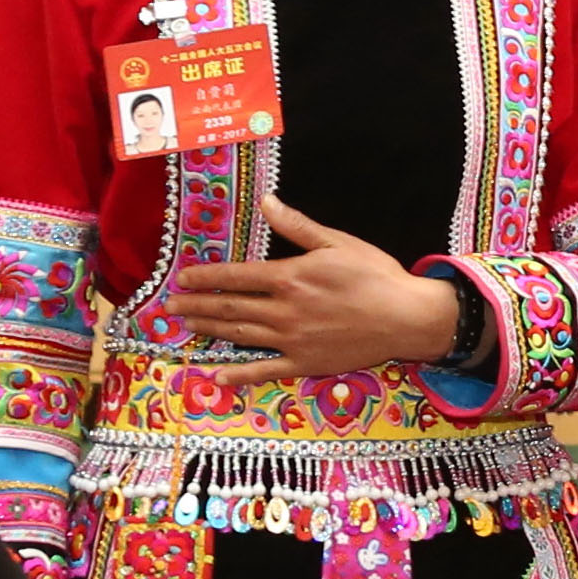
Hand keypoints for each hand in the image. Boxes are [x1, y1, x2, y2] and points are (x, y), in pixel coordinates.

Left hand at [179, 198, 466, 385]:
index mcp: (290, 277)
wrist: (406, 318)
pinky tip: (219, 375)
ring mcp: (292, 340)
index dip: (206, 277)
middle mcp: (284, 311)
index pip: (237, 277)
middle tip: (171, 305)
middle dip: (198, 305)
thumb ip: (298, 226)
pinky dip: (240, 373)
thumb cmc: (375, 276)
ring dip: (210, 330)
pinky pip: (266, 370)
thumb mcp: (338, 242)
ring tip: (186, 326)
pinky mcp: (305, 363)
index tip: (183, 277)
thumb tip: (267, 203)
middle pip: (231, 307)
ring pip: (241, 335)